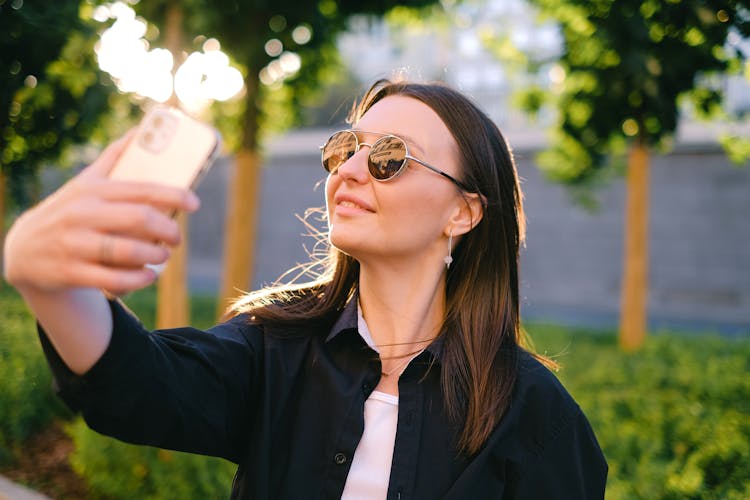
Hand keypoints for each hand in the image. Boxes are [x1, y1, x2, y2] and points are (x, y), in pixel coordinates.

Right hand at [3, 133, 200, 294]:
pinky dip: (139, 279)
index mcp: (92, 191)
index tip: (194, 203)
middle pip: (139, 218)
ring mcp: (75, 244)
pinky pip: (113, 279)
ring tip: (163, 256)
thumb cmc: (68, 211)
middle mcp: (83, 215)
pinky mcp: (70, 272)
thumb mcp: (85, 183)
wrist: (23, 250)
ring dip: (155, 256)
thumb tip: (141, 129)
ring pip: (128, 251)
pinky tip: (148, 275)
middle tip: (177, 237)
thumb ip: (113, 158)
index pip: (140, 189)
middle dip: (168, 229)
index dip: (173, 195)